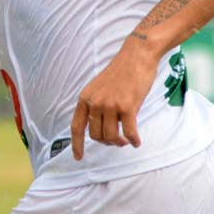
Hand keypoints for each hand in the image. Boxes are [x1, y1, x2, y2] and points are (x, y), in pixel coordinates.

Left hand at [69, 40, 159, 159]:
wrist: (136, 55)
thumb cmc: (121, 72)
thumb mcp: (99, 87)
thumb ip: (96, 105)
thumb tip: (101, 129)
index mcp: (85, 97)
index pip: (76, 127)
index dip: (76, 145)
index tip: (78, 157)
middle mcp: (95, 102)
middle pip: (96, 135)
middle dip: (107, 142)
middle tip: (117, 140)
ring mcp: (110, 105)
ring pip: (111, 137)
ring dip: (119, 142)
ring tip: (126, 140)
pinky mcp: (127, 106)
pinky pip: (129, 133)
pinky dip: (133, 140)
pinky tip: (136, 141)